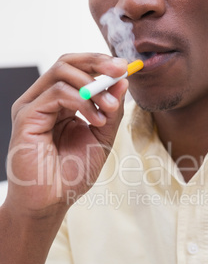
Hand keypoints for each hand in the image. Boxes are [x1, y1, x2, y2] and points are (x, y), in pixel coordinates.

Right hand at [5, 53, 127, 216]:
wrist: (52, 200)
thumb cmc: (72, 173)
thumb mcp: (102, 138)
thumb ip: (111, 111)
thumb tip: (122, 81)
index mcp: (62, 104)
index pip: (78, 70)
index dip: (101, 65)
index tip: (126, 68)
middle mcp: (46, 101)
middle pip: (67, 62)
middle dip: (97, 62)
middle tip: (120, 70)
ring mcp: (34, 106)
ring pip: (61, 72)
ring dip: (93, 85)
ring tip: (110, 107)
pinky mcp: (26, 116)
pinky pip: (56, 93)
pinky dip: (81, 101)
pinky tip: (96, 120)